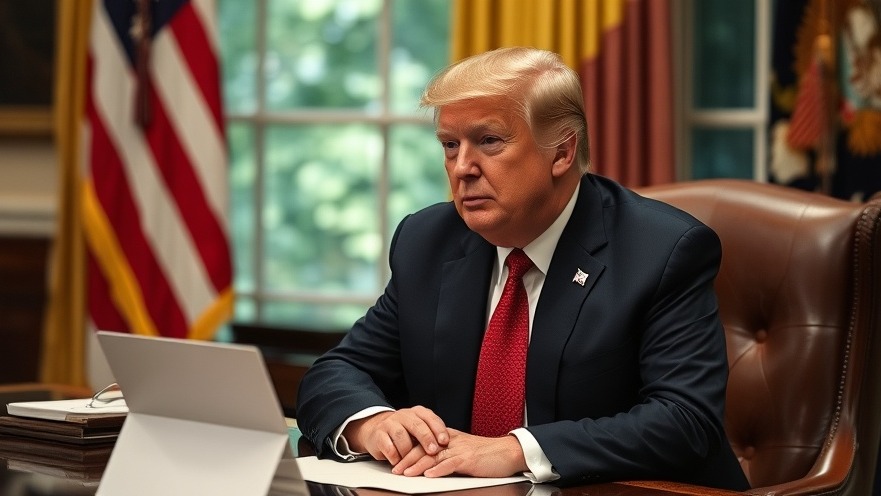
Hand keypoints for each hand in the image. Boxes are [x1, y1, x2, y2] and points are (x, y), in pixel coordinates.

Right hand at [342, 406, 448, 464]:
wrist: (376, 429)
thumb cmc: (404, 432)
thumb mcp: (419, 429)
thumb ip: (432, 433)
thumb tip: (448, 446)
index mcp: (416, 412)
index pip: (429, 417)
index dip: (438, 429)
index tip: (444, 441)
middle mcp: (403, 415)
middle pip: (416, 425)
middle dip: (426, 438)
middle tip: (433, 451)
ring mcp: (389, 424)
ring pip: (401, 436)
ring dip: (409, 451)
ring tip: (413, 461)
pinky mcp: (378, 435)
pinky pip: (388, 447)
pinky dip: (395, 457)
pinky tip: (399, 462)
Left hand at [392, 429, 527, 477]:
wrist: (509, 452)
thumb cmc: (488, 454)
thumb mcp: (464, 451)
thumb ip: (448, 455)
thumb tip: (431, 465)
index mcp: (450, 439)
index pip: (424, 444)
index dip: (409, 452)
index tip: (397, 461)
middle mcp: (452, 442)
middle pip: (425, 449)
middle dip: (408, 460)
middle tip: (395, 469)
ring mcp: (461, 450)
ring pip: (434, 457)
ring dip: (418, 466)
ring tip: (406, 473)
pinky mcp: (470, 459)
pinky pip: (451, 464)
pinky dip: (439, 470)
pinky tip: (430, 476)